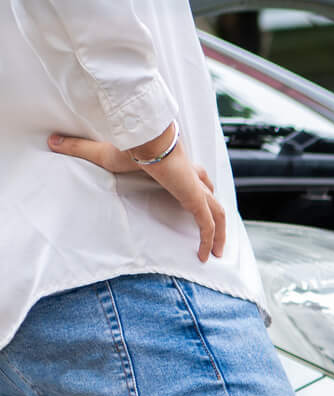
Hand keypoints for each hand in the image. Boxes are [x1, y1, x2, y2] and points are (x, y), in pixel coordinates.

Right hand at [48, 126, 226, 262]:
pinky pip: (208, 224)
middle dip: (214, 212)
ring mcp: (196, 188)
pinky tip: (206, 256)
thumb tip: (52, 141)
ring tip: (216, 254)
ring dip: (219, 233)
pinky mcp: (195, 198)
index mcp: (175, 166)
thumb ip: (79, 149)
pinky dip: (209, 239)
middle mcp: (191, 176)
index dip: (197, 190)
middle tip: (214, 233)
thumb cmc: (129, 144)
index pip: (193, 178)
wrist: (145, 139)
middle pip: (211, 195)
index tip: (193, 202)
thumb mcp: (101, 153)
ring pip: (217, 213)